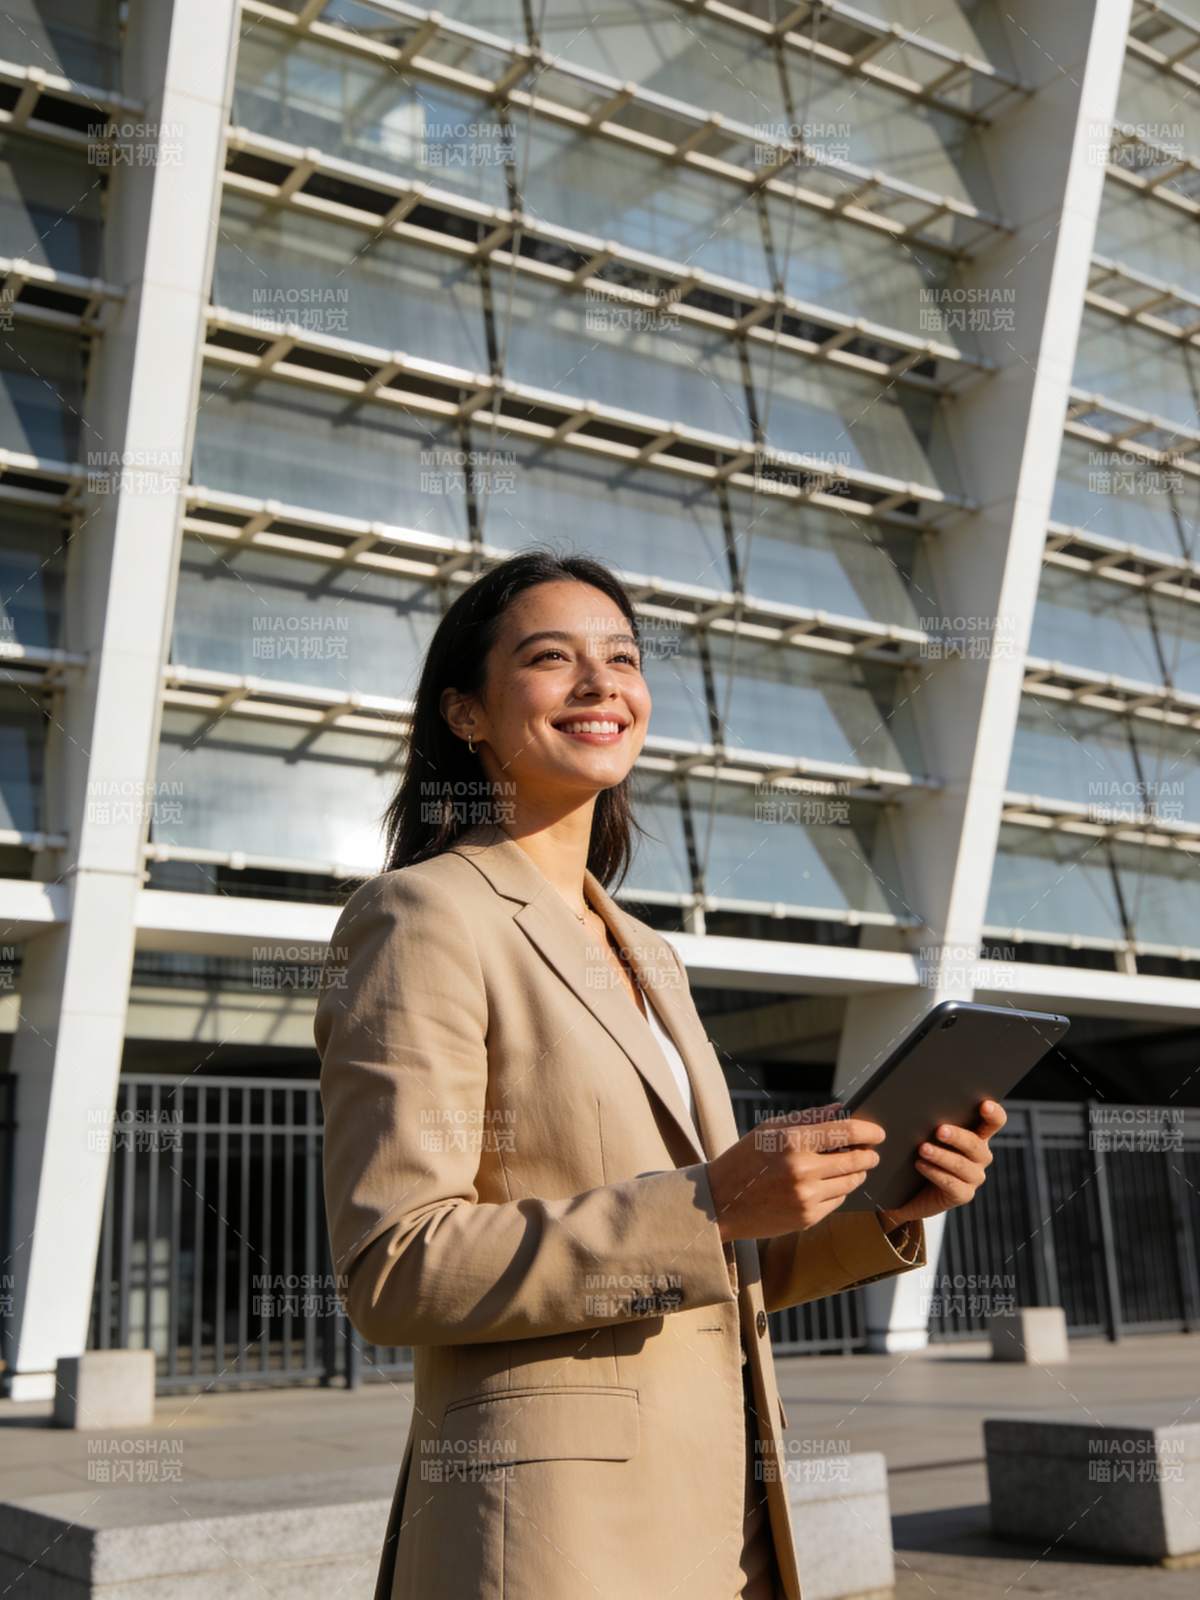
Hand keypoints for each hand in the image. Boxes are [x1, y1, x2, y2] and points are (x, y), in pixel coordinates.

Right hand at [707, 1102, 885, 1242]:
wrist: (721, 1201)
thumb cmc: (745, 1158)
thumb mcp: (770, 1129)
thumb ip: (808, 1119)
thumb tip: (841, 1110)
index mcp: (792, 1141)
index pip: (844, 1131)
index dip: (868, 1130)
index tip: (878, 1132)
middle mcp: (802, 1169)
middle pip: (855, 1160)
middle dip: (868, 1155)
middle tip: (871, 1152)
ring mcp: (806, 1197)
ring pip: (850, 1183)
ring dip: (857, 1173)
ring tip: (853, 1166)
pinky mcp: (807, 1218)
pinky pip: (838, 1201)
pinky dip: (840, 1191)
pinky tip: (830, 1184)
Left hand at [875, 1099, 1006, 1231]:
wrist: (912, 1188)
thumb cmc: (919, 1150)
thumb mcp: (924, 1131)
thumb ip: (926, 1118)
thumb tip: (912, 1102)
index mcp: (977, 1134)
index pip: (994, 1121)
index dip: (993, 1113)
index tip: (984, 1104)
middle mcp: (980, 1156)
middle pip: (976, 1144)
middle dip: (958, 1136)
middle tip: (939, 1130)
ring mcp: (974, 1177)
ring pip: (963, 1165)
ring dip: (942, 1156)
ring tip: (922, 1149)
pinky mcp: (963, 1194)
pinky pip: (953, 1184)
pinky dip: (936, 1173)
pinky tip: (920, 1165)